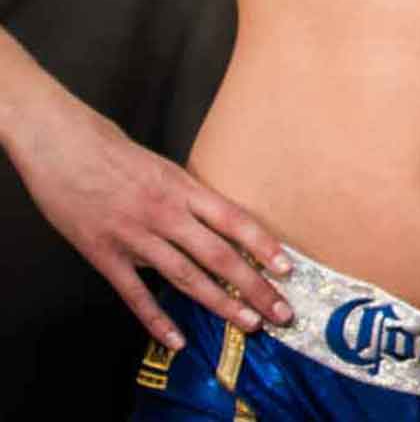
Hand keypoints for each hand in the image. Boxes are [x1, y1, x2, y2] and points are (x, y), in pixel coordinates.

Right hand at [5, 96, 292, 347]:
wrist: (62, 147)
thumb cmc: (115, 152)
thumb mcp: (165, 167)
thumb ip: (189, 197)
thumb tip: (219, 222)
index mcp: (184, 189)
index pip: (235, 221)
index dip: (264, 246)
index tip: (288, 269)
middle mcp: (165, 214)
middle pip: (219, 256)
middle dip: (255, 286)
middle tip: (281, 312)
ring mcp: (135, 237)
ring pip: (186, 277)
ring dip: (220, 304)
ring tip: (249, 323)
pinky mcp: (105, 255)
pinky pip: (135, 294)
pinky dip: (157, 320)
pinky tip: (176, 340)